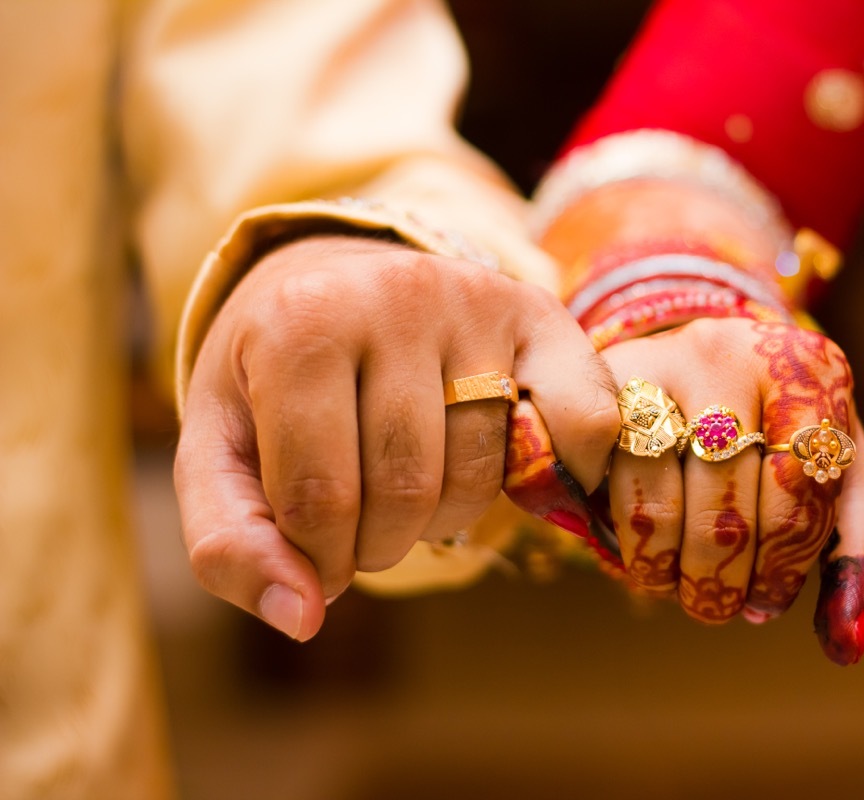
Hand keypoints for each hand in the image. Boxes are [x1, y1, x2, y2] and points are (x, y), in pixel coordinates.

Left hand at [175, 235, 617, 639]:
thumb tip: (301, 620)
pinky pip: (582, 419)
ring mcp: (477, 301)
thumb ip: (231, 542)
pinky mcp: (538, 314)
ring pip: (484, 470)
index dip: (317, 559)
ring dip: (449, 519)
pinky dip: (567, 473)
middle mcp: (395, 295)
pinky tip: (521, 483)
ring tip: (414, 496)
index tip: (315, 556)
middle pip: (406, 487)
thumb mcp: (218, 448)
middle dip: (380, 544)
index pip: (319, 496)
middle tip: (363, 530)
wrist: (331, 275)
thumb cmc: (271, 376)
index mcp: (300, 325)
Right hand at [600, 317, 863, 663]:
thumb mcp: (837, 478)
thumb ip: (857, 555)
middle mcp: (733, 352)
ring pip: (656, 501)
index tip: (766, 602)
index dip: (780, 566)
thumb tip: (846, 643)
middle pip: (725, 504)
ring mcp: (660, 361)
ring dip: (665, 567)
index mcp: (809, 371)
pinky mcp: (600, 382)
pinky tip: (639, 548)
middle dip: (720, 578)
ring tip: (677, 586)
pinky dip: (616, 534)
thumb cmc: (785, 434)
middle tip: (718, 605)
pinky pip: (602, 486)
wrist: (708, 362)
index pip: (796, 489)